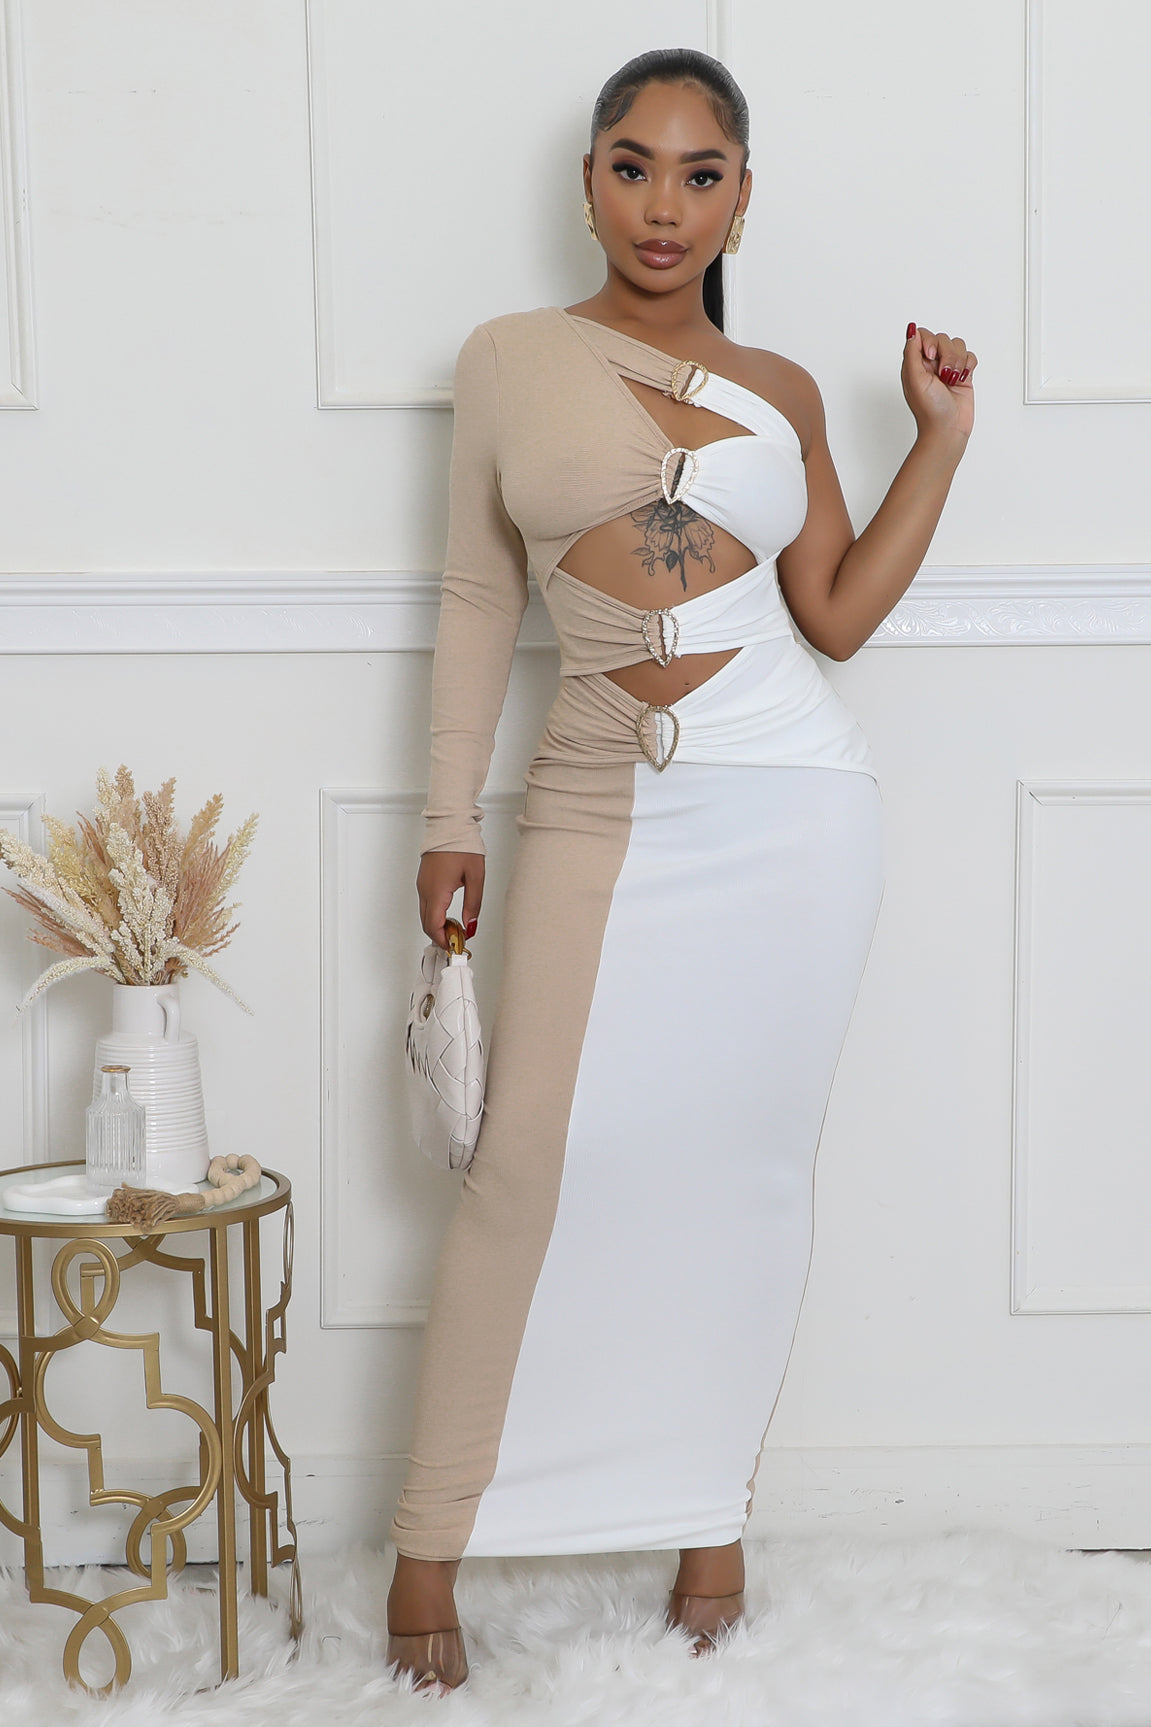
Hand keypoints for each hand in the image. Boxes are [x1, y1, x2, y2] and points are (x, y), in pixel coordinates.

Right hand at [416, 850, 484, 949]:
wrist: (450, 825)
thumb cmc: (462, 845)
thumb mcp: (476, 876)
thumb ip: (473, 904)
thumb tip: (471, 925)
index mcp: (437, 891)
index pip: (434, 926)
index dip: (444, 940)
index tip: (456, 947)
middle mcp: (425, 890)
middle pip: (426, 924)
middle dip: (441, 936)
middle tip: (458, 941)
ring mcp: (422, 885)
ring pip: (425, 915)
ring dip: (438, 926)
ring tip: (457, 930)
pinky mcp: (423, 881)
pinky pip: (426, 904)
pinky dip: (435, 915)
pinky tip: (449, 916)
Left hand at [902, 324, 976, 444]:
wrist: (948, 429)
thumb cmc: (929, 409)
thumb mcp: (914, 379)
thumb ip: (911, 352)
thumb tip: (911, 329)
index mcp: (916, 364)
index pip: (923, 335)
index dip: (930, 341)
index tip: (931, 355)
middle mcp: (931, 364)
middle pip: (942, 338)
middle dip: (946, 355)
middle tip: (943, 375)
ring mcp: (948, 368)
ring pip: (958, 345)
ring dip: (957, 362)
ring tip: (952, 380)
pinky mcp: (963, 374)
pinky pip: (969, 356)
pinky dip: (968, 366)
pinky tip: (962, 379)